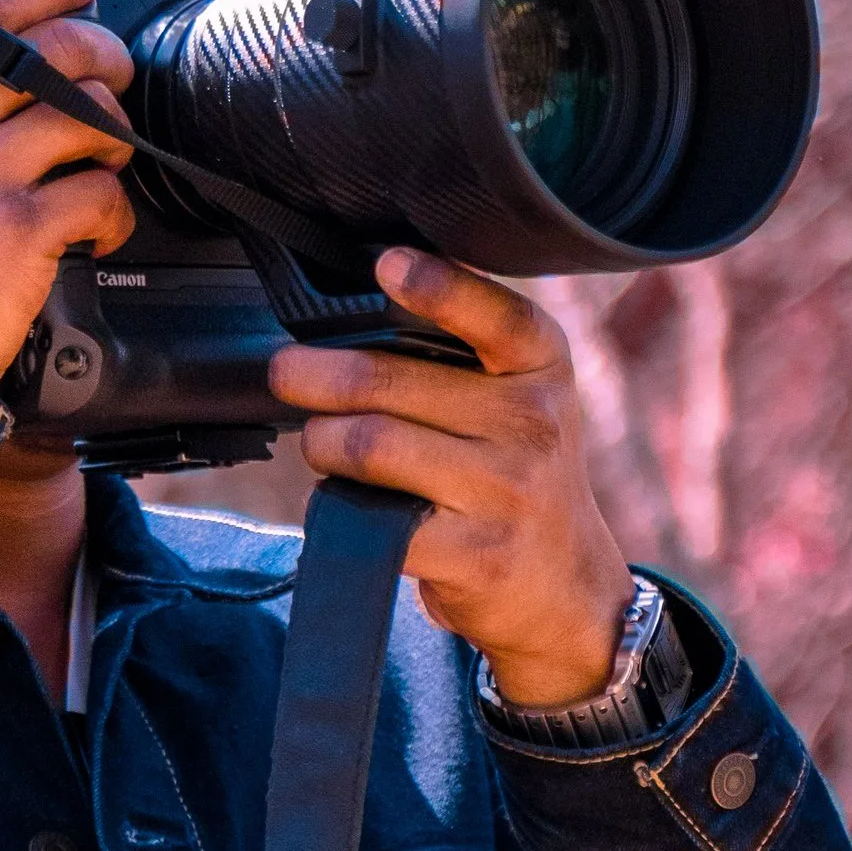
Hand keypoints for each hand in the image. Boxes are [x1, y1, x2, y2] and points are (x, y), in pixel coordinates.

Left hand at [267, 250, 633, 709]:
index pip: (497, 316)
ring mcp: (507, 492)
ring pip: (371, 445)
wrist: (564, 586)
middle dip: (317, 376)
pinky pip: (375, 519)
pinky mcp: (476, 554)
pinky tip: (347, 502)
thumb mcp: (520, 399)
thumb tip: (341, 329)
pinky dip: (341, 507)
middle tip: (286, 374)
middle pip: (391, 382)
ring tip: (321, 443)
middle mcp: (534, 423)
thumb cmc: (516, 473)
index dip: (440, 287)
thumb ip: (460, 357)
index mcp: (542, 368)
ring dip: (322, 442)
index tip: (387, 264)